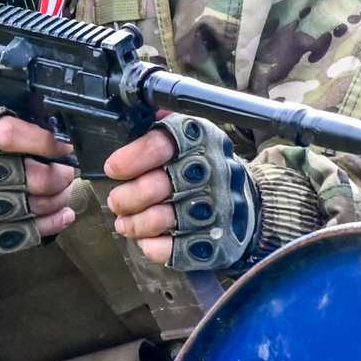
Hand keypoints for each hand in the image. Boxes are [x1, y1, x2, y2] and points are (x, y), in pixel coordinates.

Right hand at [0, 107, 79, 263]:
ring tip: (63, 190)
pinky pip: (28, 233)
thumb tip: (57, 130)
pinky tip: (63, 213)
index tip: (65, 145)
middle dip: (60, 174)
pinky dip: (53, 223)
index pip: (11, 135)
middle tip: (67, 171)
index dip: (46, 141)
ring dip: (59, 197)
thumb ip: (6, 124)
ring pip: (35, 205)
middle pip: (32, 176)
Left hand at [105, 116, 256, 270]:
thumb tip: (131, 112)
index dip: (130, 158)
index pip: (158, 145)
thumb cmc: (204, 168)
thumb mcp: (191, 136)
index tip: (113, 169)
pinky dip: (152, 246)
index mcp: (200, 140)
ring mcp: (213, 208)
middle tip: (116, 202)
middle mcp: (209, 172)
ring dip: (134, 224)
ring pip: (159, 219)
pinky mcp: (213, 240)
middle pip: (154, 186)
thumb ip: (162, 128)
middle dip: (126, 198)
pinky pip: (171, 248)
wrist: (247, 205)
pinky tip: (147, 240)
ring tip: (125, 223)